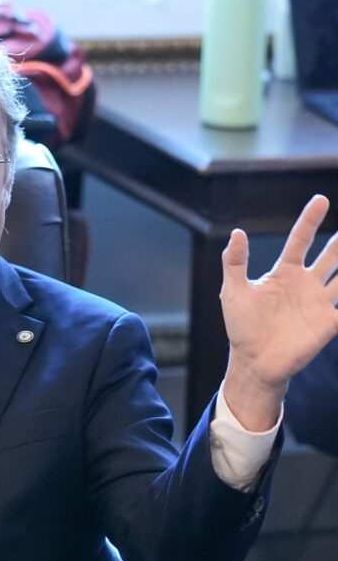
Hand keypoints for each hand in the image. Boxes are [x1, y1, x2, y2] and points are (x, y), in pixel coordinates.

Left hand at [220, 195, 337, 429]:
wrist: (253, 361)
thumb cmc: (241, 326)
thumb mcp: (233, 291)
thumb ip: (235, 262)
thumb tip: (237, 232)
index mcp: (284, 273)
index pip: (300, 241)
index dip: (310, 221)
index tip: (320, 200)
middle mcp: (306, 284)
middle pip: (331, 256)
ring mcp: (319, 302)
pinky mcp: (329, 323)